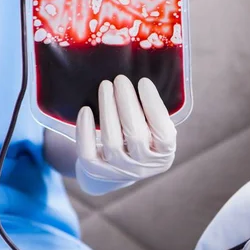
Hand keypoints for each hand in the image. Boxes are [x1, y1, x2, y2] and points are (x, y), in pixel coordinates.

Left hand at [75, 75, 176, 194]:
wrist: (119, 171)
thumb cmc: (143, 139)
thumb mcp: (157, 131)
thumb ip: (154, 113)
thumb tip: (144, 78)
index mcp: (164, 154)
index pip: (163, 131)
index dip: (153, 106)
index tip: (143, 82)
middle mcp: (143, 165)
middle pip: (135, 134)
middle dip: (127, 103)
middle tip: (120, 80)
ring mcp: (119, 170)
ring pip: (111, 141)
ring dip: (108, 110)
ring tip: (106, 86)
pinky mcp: (96, 171)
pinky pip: (88, 152)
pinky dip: (85, 131)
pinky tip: (85, 110)